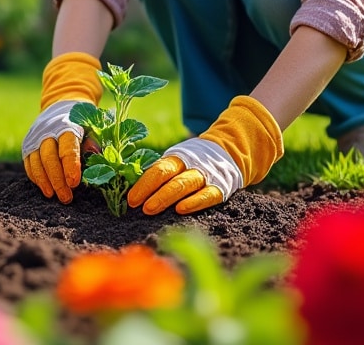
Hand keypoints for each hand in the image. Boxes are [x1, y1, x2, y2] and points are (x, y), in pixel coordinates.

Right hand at [20, 52, 103, 203]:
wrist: (62, 104)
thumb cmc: (83, 122)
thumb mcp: (93, 127)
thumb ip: (94, 141)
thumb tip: (95, 155)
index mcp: (67, 125)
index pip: (67, 147)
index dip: (70, 165)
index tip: (74, 183)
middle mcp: (48, 130)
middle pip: (49, 157)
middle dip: (57, 179)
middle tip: (66, 197)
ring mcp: (35, 137)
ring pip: (36, 162)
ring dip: (45, 181)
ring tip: (53, 195)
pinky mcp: (28, 144)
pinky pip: (29, 163)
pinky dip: (36, 177)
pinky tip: (45, 188)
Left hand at [128, 96, 283, 214]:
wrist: (232, 152)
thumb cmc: (195, 164)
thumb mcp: (178, 162)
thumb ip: (162, 174)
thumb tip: (135, 192)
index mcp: (178, 157)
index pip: (158, 169)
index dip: (143, 184)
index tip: (131, 199)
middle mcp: (192, 164)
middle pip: (169, 177)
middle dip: (152, 192)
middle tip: (139, 207)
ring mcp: (207, 175)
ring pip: (185, 185)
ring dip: (166, 197)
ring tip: (151, 209)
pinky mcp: (222, 187)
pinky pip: (207, 195)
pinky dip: (194, 202)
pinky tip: (181, 210)